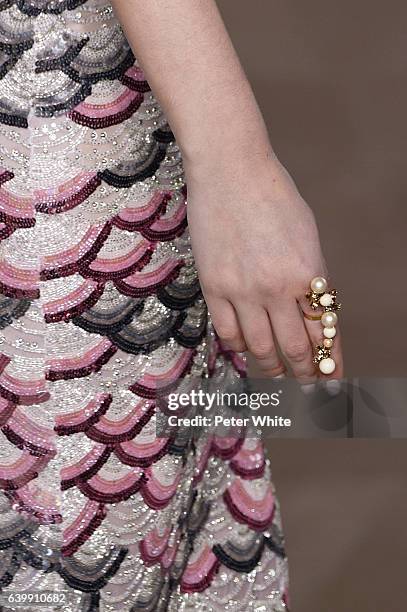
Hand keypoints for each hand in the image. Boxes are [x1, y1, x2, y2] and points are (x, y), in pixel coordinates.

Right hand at [185, 156, 343, 383]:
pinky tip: (247, 349)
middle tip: (309, 383)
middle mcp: (278, 289)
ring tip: (279, 373)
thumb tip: (310, 312)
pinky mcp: (214, 287)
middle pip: (296, 349)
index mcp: (309, 274)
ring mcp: (243, 290)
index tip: (334, 377)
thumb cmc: (273, 196)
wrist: (231, 171)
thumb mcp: (307, 236)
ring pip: (262, 348)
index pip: (325, 331)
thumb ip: (310, 277)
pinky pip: (228, 333)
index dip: (332, 360)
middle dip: (306, 372)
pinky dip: (240, 347)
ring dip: (274, 367)